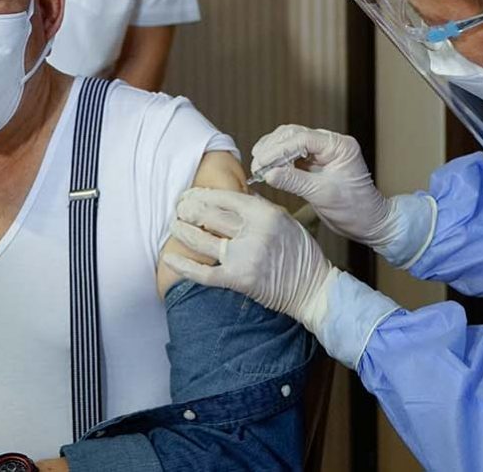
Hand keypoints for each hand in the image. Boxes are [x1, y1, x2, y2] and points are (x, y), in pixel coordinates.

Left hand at [164, 188, 335, 333]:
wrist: (313, 288)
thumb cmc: (301, 253)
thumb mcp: (285, 219)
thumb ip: (259, 206)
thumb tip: (233, 195)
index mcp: (265, 214)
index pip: (225, 197)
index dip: (203, 194)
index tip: (191, 194)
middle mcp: (253, 233)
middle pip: (209, 215)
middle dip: (188, 210)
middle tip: (179, 208)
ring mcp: (244, 257)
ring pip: (201, 240)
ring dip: (182, 231)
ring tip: (174, 225)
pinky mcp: (238, 280)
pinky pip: (203, 273)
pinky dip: (183, 265)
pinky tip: (169, 257)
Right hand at [252, 125, 431, 266]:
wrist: (369, 223)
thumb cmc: (355, 209)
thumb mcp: (322, 195)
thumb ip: (294, 181)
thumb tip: (269, 173)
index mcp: (339, 146)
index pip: (302, 138)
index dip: (278, 149)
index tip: (261, 162)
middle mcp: (331, 144)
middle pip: (293, 135)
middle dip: (273, 148)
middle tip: (257, 165)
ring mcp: (323, 153)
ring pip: (290, 142)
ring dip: (273, 152)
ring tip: (259, 167)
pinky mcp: (316, 163)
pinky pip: (293, 156)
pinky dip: (279, 161)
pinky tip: (268, 169)